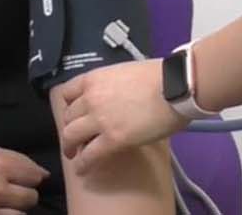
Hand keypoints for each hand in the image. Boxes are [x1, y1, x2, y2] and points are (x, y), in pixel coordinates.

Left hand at [58, 59, 187, 174]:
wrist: (174, 87)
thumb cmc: (157, 76)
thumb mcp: (124, 73)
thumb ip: (111, 86)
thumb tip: (114, 98)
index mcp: (93, 78)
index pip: (66, 93)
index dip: (68, 106)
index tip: (72, 115)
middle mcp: (90, 98)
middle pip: (68, 117)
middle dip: (69, 128)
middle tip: (74, 138)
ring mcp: (99, 119)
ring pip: (71, 135)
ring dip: (70, 147)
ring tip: (73, 155)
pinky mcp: (112, 139)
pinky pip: (89, 155)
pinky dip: (82, 164)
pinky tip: (82, 169)